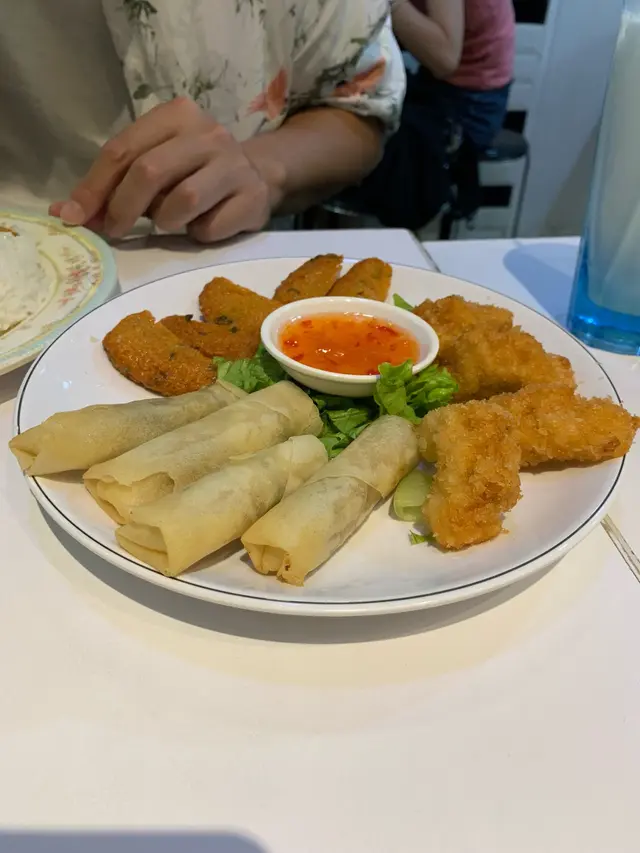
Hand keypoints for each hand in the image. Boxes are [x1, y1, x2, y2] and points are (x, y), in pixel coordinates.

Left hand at [49, 97, 278, 242]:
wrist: (261, 174)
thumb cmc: (196, 170)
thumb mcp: (156, 162)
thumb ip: (115, 183)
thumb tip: (67, 213)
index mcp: (177, 115)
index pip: (123, 149)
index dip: (94, 187)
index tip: (76, 216)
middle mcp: (207, 134)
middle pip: (149, 172)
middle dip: (123, 208)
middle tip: (114, 230)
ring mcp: (234, 165)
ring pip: (182, 202)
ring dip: (166, 222)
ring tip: (171, 222)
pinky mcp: (253, 198)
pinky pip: (210, 227)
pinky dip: (197, 234)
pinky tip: (204, 225)